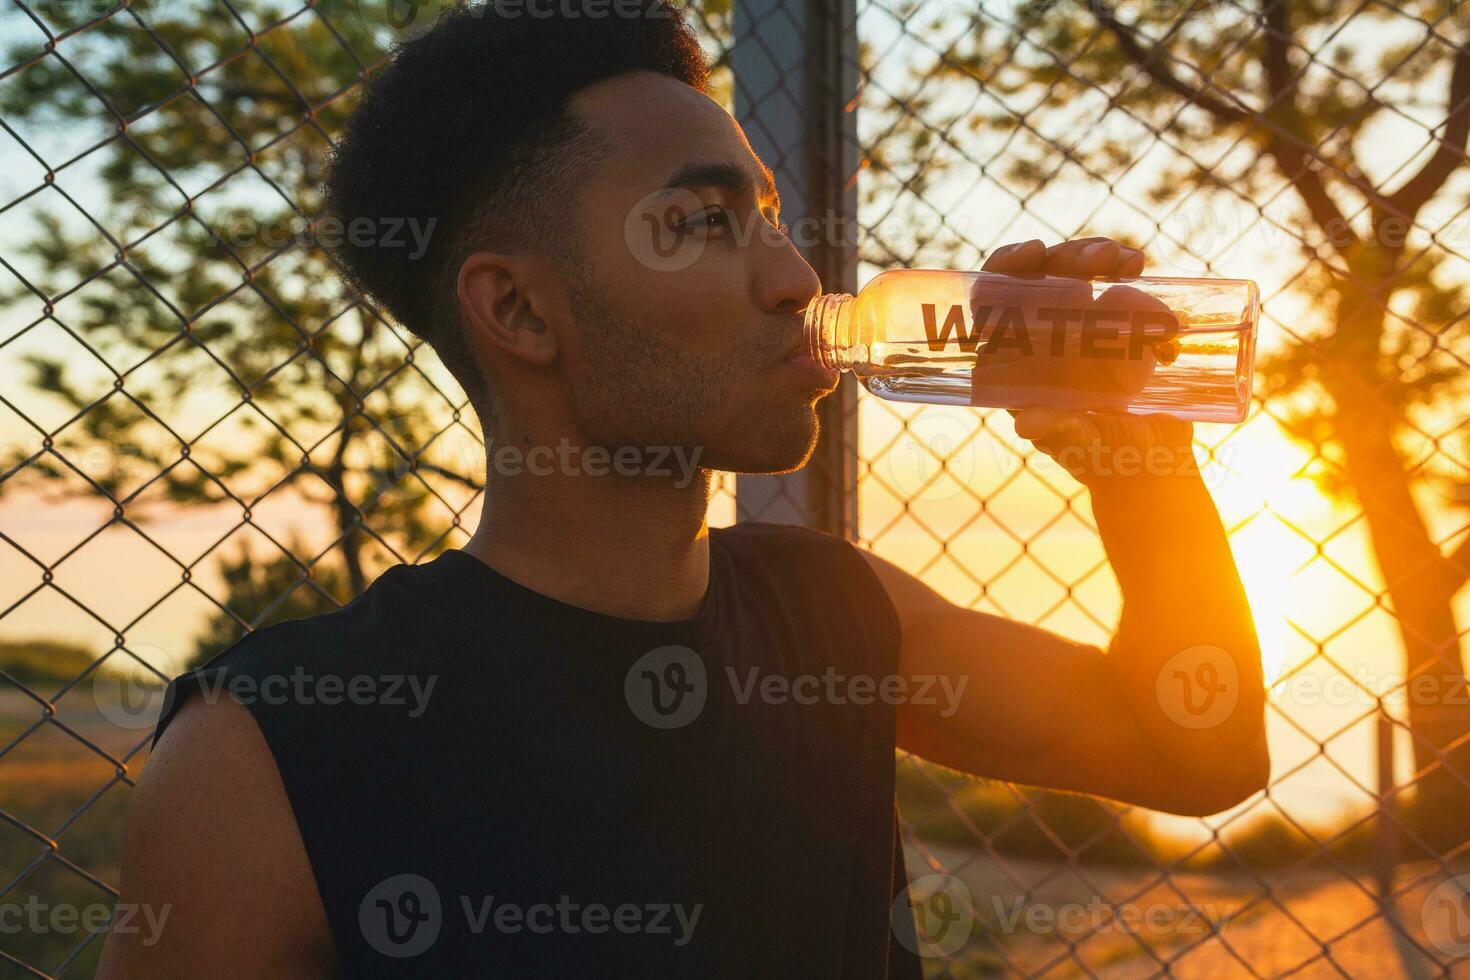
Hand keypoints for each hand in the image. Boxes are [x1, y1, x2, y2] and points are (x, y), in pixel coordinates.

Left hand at [981, 238, 1191, 485]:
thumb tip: (1025, 422)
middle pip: (1034, 282)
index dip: (1003, 272)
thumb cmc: (1106, 458)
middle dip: (1064, 258)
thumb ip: (1058, 432)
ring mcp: (1072, 329)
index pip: (989, 307)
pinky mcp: (1108, 324)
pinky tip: (1138, 266)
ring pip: (1071, 275)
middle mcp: (1036, 342)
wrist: (1152, 459)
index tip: (1034, 252)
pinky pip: (1108, 282)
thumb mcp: (1082, 445)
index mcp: (1012, 367)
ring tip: (1130, 261)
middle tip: (1104, 256)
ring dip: (1096, 256)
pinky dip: (1122, 269)